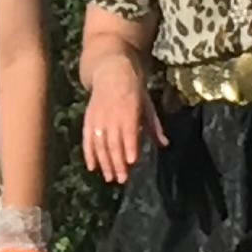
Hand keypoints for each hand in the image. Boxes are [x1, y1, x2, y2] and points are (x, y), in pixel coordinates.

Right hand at [80, 46, 153, 183]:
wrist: (112, 72)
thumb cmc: (134, 91)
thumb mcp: (147, 105)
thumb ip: (153, 126)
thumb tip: (164, 144)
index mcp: (128, 110)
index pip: (129, 131)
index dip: (130, 147)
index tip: (132, 162)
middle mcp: (111, 114)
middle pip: (113, 142)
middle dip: (117, 162)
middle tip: (121, 179)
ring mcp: (98, 117)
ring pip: (100, 143)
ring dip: (104, 162)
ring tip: (109, 178)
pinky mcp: (89, 119)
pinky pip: (87, 139)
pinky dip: (89, 154)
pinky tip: (92, 167)